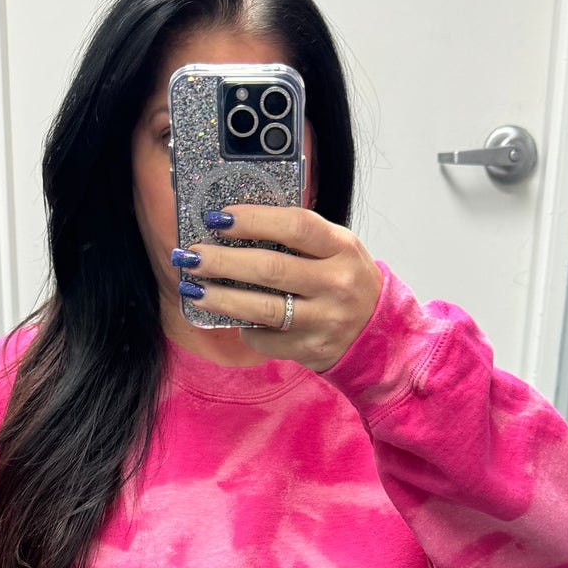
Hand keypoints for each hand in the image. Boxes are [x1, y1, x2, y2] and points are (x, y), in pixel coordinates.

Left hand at [173, 204, 382, 368]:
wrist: (376, 332)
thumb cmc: (344, 279)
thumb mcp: (335, 248)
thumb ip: (297, 236)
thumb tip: (233, 224)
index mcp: (342, 247)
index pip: (295, 226)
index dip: (254, 220)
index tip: (218, 219)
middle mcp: (337, 283)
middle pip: (270, 269)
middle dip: (223, 261)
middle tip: (191, 255)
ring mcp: (326, 319)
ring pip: (263, 308)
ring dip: (221, 298)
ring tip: (193, 288)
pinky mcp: (312, 348)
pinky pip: (267, 338)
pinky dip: (246, 328)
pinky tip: (233, 319)